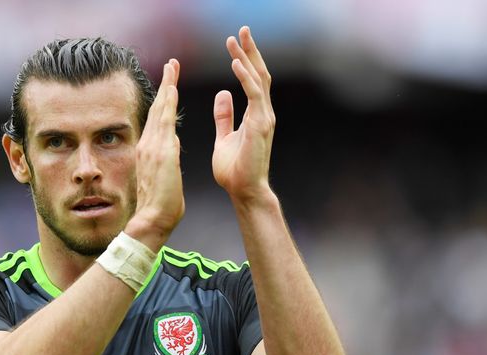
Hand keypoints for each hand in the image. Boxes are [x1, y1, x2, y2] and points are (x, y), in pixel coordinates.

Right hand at [126, 60, 183, 249]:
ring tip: (173, 67)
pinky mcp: (160, 152)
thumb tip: (173, 148)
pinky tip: (172, 88)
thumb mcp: (166, 176)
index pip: (158, 119)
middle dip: (166, 84)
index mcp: (149, 151)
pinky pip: (165, 121)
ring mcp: (152, 147)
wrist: (152, 220)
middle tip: (172, 64)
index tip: (170, 82)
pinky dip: (168, 103)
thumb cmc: (161, 205)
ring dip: (168, 87)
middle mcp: (147, 144)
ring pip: (161, 110)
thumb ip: (168, 159)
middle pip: (158, 108)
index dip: (164, 99)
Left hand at [212, 26, 275, 203]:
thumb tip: (222, 94)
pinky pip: (254, 96)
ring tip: (236, 39)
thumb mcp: (224, 138)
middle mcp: (263, 113)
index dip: (244, 60)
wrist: (244, 192)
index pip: (252, 80)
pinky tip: (236, 64)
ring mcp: (264, 118)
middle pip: (259, 74)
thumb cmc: (234, 171)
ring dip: (247, 58)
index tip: (234, 42)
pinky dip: (245, 78)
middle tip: (241, 29)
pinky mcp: (260, 126)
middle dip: (250, 51)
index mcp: (255, 115)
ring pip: (258, 80)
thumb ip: (225, 117)